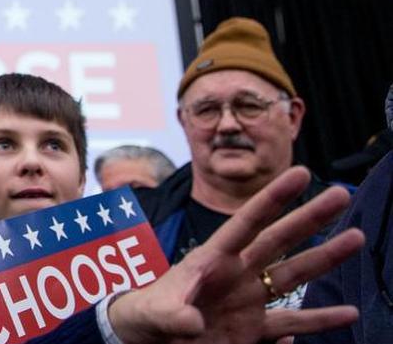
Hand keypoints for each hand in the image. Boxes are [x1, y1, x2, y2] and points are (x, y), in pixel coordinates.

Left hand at [108, 166, 362, 343]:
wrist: (144, 338)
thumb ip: (172, 314)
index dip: (272, 199)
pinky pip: (291, 324)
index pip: (246, 223)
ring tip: (356, 239)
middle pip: (279, 241)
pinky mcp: (253, 330)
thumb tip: (192, 324)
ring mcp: (247, 300)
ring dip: (325, 259)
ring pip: (294, 276)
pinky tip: (347, 314)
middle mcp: (236, 274)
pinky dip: (319, 321)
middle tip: (340, 195)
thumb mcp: (154, 312)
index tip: (299, 173)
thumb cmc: (145, 316)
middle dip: (309, 218)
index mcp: (211, 260)